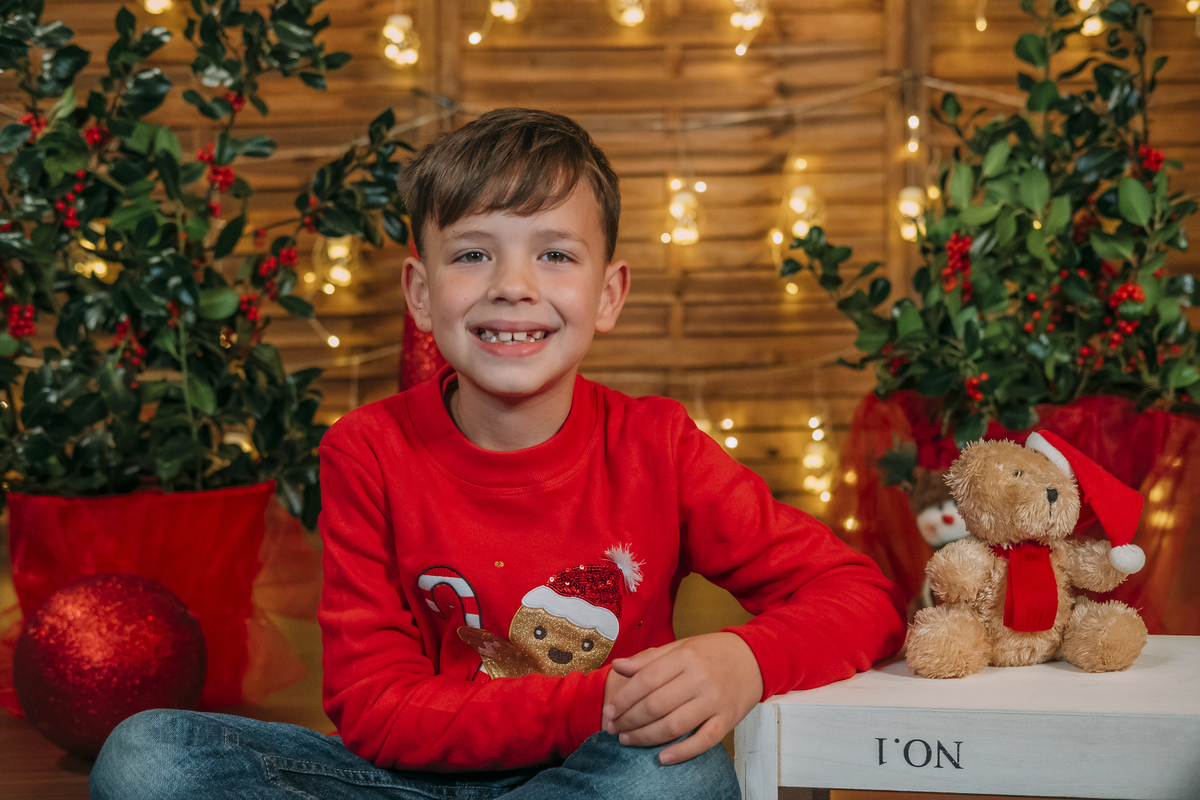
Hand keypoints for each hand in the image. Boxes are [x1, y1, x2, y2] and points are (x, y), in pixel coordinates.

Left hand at [600, 632, 762, 764]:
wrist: (755, 658)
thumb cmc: (712, 653)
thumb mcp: (680, 647)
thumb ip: (649, 659)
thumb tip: (618, 666)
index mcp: (685, 657)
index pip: (646, 680)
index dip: (623, 699)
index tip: (609, 710)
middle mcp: (700, 679)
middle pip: (656, 705)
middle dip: (629, 720)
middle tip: (613, 728)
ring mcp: (715, 701)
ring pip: (674, 725)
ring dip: (646, 737)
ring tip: (628, 740)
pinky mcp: (728, 720)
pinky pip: (703, 741)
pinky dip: (682, 752)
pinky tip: (663, 757)